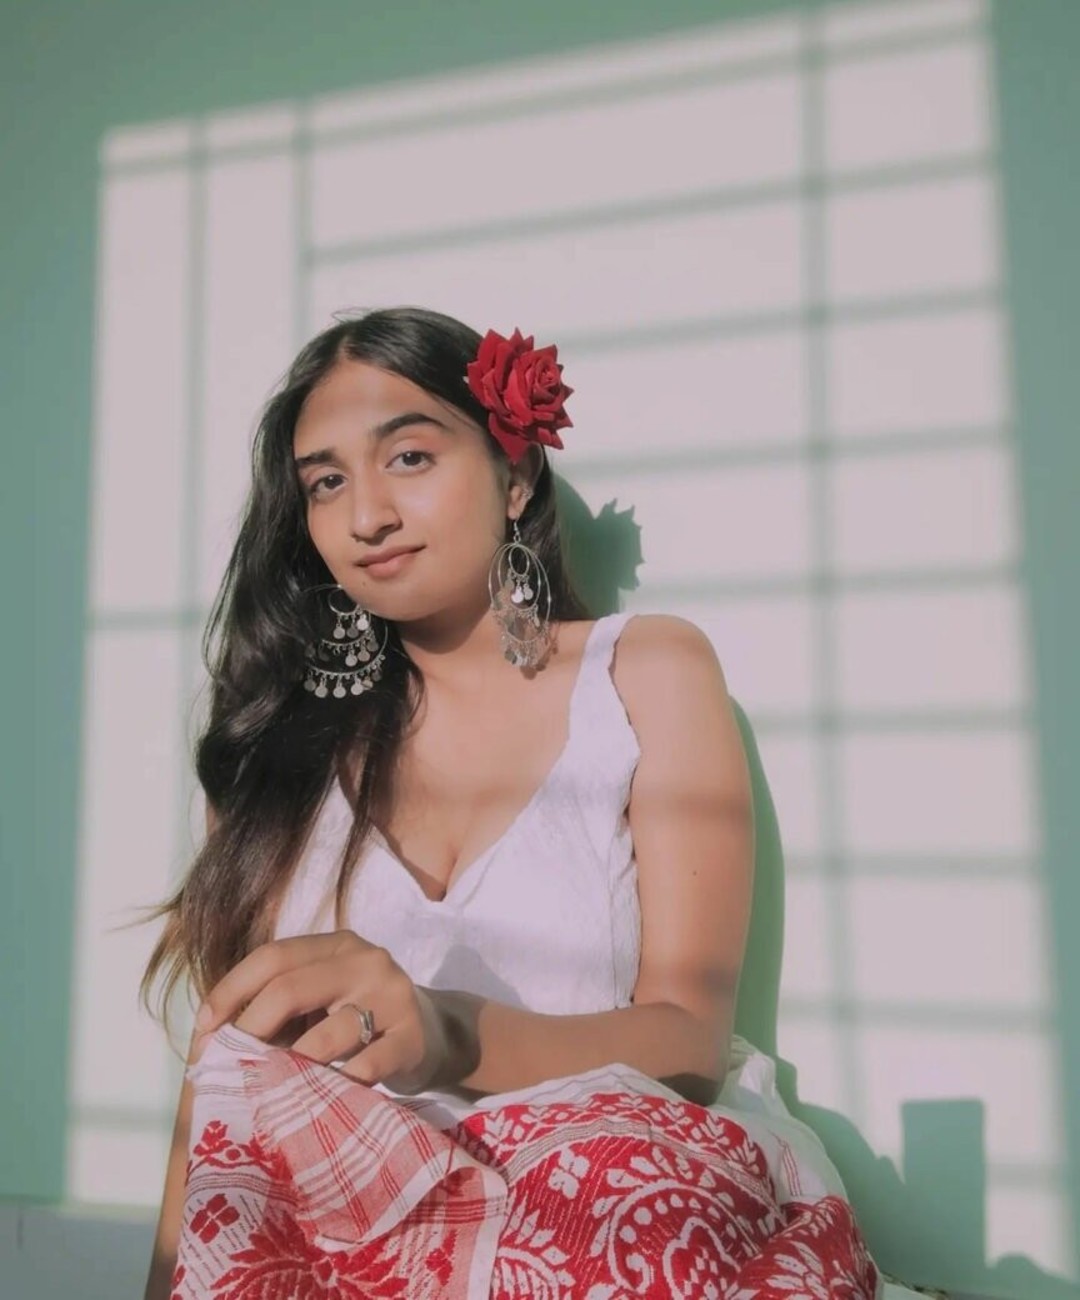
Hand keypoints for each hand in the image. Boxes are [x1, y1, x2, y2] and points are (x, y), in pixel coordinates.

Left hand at [194, 931, 445, 1093]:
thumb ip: (282, 1006)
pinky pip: (364, 1067)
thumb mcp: (326, 997)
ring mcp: (392, 996)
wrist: (439, 1034)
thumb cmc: (363, 1018)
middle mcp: (366, 960)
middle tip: (230, 1067)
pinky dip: (335, 1087)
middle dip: (249, 1031)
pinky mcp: (411, 1037)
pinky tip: (320, 1099)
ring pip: (327, 1033)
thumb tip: (211, 1039)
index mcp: (337, 944)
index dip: (231, 991)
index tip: (203, 1030)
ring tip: (270, 1090)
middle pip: (291, 988)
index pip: (273, 956)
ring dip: (290, 1068)